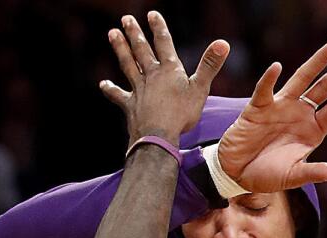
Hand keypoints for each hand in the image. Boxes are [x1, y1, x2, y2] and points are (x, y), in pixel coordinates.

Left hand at [99, 11, 228, 145]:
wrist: (158, 135)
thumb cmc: (182, 113)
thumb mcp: (200, 88)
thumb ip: (210, 64)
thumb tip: (224, 43)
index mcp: (169, 70)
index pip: (164, 43)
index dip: (158, 28)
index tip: (152, 14)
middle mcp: (151, 75)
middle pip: (141, 50)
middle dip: (134, 33)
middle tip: (126, 19)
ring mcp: (138, 89)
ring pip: (128, 65)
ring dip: (120, 49)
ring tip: (112, 34)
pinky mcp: (130, 104)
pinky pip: (118, 95)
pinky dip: (110, 89)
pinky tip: (103, 84)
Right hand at [217, 38, 326, 191]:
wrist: (237, 174)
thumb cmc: (267, 176)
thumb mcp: (293, 177)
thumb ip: (314, 172)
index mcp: (313, 131)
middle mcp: (300, 114)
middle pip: (325, 88)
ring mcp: (281, 107)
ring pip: (302, 79)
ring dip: (318, 61)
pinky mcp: (258, 106)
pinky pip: (264, 90)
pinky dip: (269, 78)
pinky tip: (277, 67)